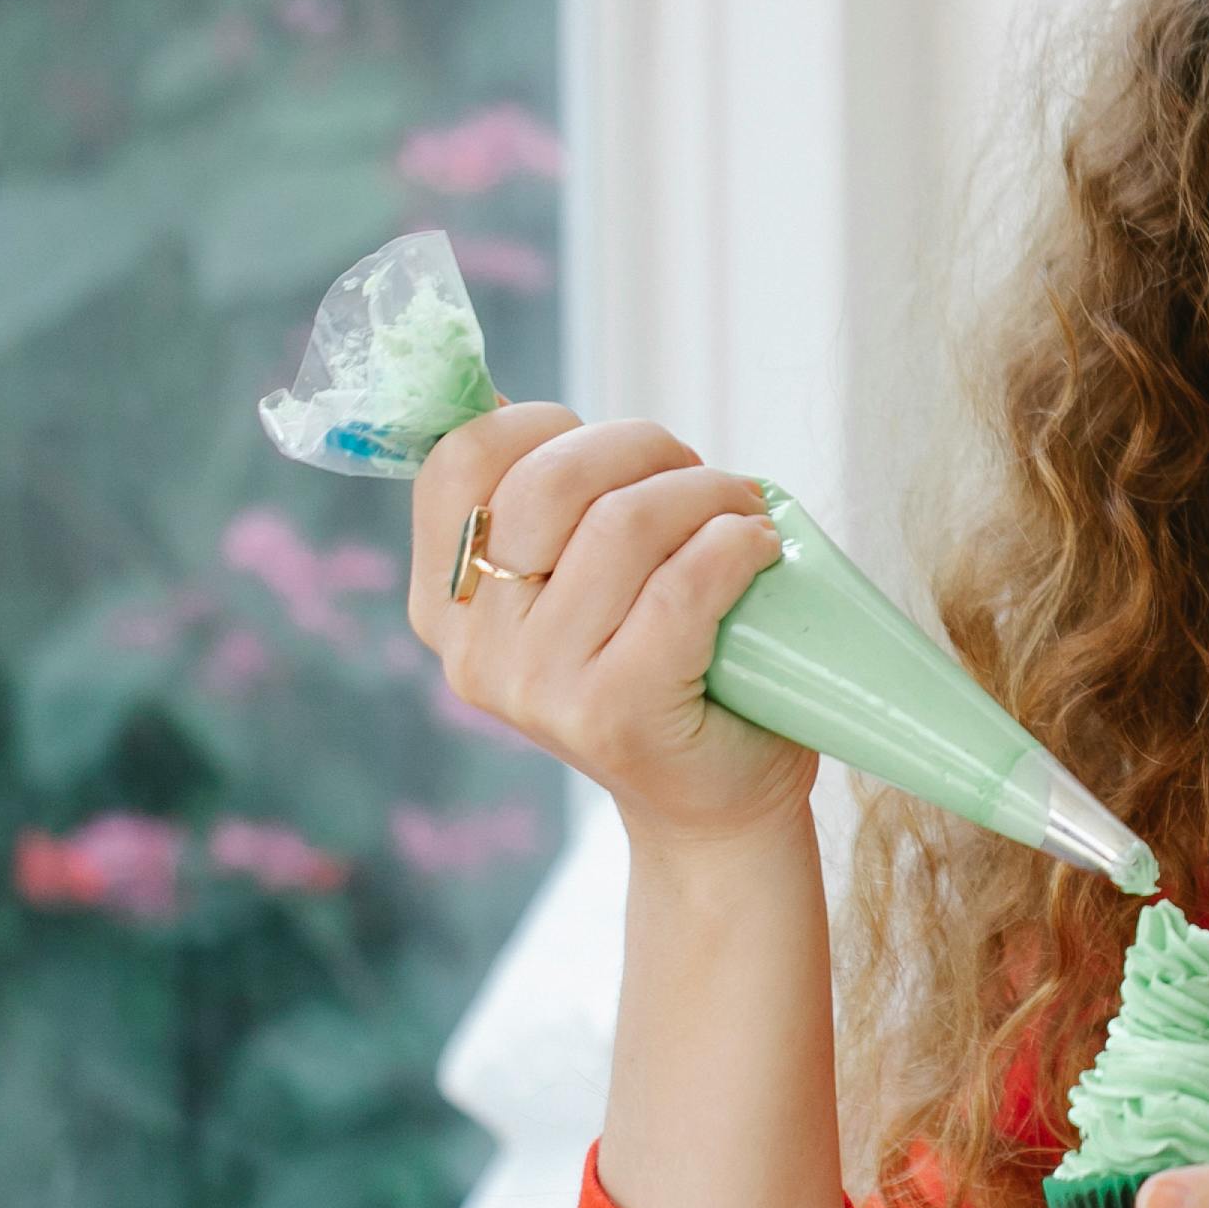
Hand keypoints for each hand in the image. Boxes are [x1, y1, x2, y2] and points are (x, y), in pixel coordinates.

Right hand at [404, 404, 814, 850]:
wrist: (711, 807)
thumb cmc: (661, 675)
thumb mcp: (577, 591)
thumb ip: (545, 515)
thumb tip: (514, 400)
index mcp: (448, 603)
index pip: (459, 461)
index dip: (542, 422)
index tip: (614, 449)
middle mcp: (477, 649)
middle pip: (550, 482)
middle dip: (644, 450)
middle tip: (702, 480)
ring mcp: (539, 688)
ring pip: (621, 525)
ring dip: (705, 494)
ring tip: (745, 514)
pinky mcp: (614, 714)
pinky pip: (680, 589)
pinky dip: (734, 547)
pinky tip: (760, 549)